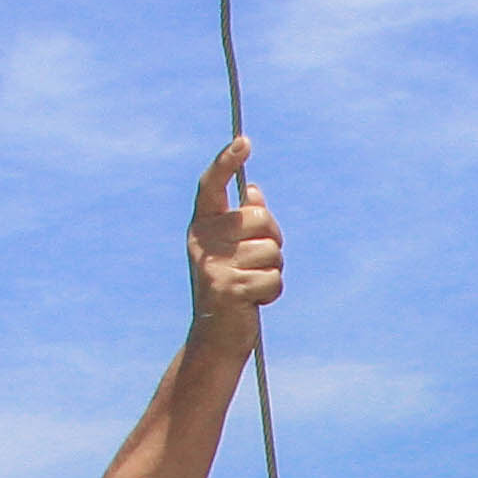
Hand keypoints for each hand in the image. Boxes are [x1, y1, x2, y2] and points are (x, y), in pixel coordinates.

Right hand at [187, 139, 283, 322]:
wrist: (215, 337)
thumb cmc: (232, 287)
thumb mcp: (235, 251)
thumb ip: (243, 222)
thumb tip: (252, 191)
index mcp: (203, 226)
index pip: (211, 185)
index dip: (226, 161)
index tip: (244, 141)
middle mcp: (203, 241)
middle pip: (260, 218)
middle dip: (272, 240)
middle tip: (257, 263)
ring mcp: (213, 264)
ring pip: (272, 251)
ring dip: (273, 271)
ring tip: (252, 286)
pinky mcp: (228, 288)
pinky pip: (274, 278)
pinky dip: (272, 293)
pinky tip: (253, 302)